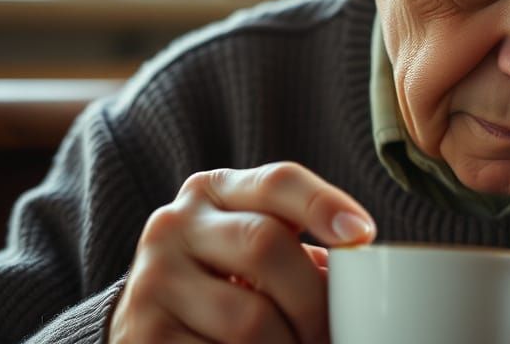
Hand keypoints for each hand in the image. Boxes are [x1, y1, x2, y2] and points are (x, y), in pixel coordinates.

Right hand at [109, 162, 375, 342]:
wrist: (153, 322)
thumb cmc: (228, 279)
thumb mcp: (257, 247)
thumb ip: (299, 247)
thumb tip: (362, 273)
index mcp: (214, 190)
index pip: (276, 182)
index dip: (323, 204)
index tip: (363, 234)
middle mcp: (175, 225)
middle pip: (265, 244)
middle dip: (313, 297)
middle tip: (332, 330)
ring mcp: (153, 281)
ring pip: (249, 317)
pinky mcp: (146, 335)